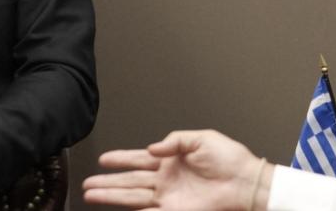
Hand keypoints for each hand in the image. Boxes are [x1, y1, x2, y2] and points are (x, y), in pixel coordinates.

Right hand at [83, 130, 272, 210]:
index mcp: (171, 160)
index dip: (120, 159)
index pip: (139, 159)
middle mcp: (166, 180)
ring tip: (92, 195)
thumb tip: (153, 147)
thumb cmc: (231, 159)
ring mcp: (169, 197)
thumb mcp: (201, 138)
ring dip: (112, 197)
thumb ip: (175, 140)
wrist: (247, 182)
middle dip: (107, 183)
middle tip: (88, 184)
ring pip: (133, 197)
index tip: (104, 160)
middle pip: (129, 181)